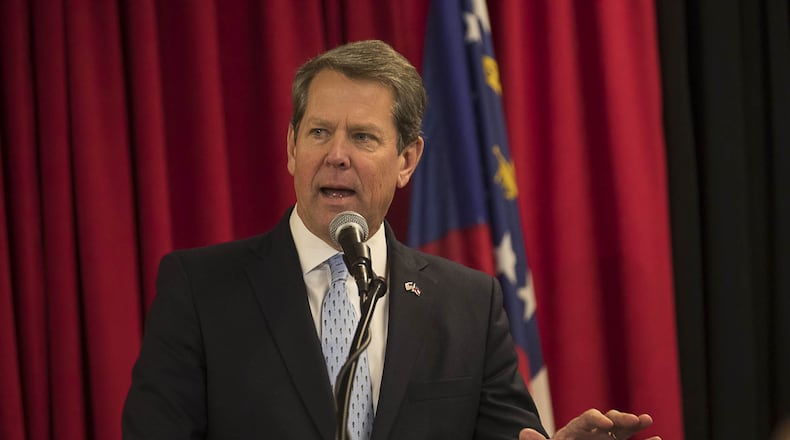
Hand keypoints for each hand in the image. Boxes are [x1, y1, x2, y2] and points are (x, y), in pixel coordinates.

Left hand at [518, 409, 659, 439]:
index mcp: (574, 431)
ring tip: (647, 420)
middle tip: (636, 419)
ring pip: (623, 430)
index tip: (606, 424)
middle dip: (622, 418)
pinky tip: (658, 439)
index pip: (586, 420)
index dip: (596, 419)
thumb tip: (523, 433)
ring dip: (635, 424)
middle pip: (608, 420)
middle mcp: (593, 433)